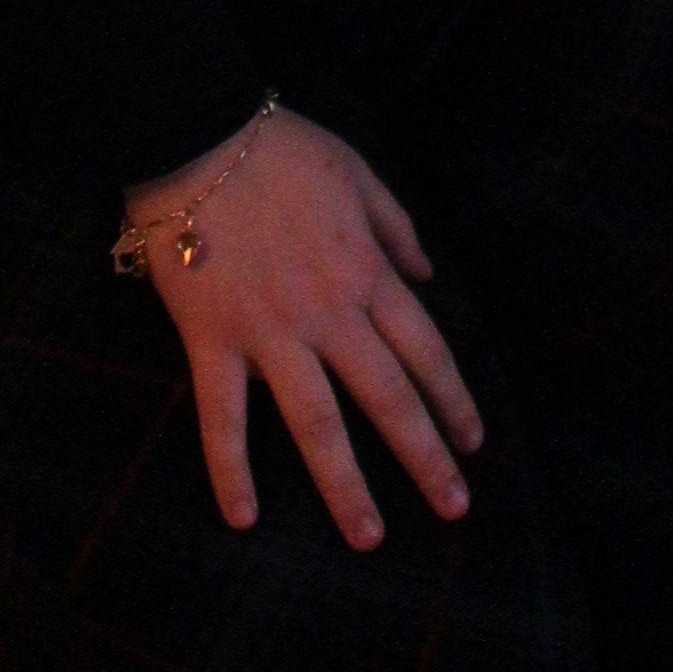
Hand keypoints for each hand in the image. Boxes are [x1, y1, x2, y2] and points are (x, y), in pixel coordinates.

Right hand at [123, 107, 482, 548]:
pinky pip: (223, 417)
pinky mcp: (213, 341)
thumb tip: (428, 274)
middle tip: (453, 509)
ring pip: (317, 424)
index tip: (474, 443)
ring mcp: (269, 333)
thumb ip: (397, 227)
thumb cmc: (280, 149)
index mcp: (366, 272)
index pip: (425, 350)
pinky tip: (244, 518)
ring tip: (370, 538)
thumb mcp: (357, 172)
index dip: (454, 400)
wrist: (198, 134)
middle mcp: (327, 313)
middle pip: (387, 398)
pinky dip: (231, 469)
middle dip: (425, 458)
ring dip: (346, 485)